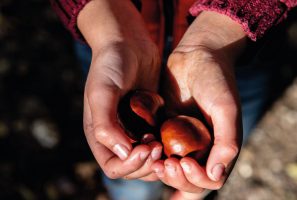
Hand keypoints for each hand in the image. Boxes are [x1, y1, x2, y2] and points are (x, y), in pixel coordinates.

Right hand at [78, 0, 161, 180]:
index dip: (129, 165)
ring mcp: (135, 129)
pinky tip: (175, 136)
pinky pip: (161, 143)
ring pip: (149, 159)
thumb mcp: (102, 92)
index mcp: (100, 134)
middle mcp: (117, 136)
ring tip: (166, 143)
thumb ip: (105, 124)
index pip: (113, 166)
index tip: (146, 148)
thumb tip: (121, 153)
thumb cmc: (111, 65)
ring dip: (159, 159)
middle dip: (147, 164)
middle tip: (160, 147)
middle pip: (132, 168)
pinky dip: (168, 146)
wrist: (129, 44)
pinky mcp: (151, 121)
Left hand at [152, 11, 245, 197]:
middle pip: (189, 178)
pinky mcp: (167, 128)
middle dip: (177, 178)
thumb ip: (227, 141)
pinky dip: (152, 153)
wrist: (197, 54)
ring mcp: (183, 138)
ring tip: (154, 160)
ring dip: (162, 170)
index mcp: (220, 146)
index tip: (184, 163)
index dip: (196, 179)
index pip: (210, 179)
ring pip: (172, 167)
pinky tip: (145, 147)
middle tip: (164, 165)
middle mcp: (202, 146)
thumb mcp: (226, 108)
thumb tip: (216, 174)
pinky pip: (159, 148)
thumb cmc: (217, 79)